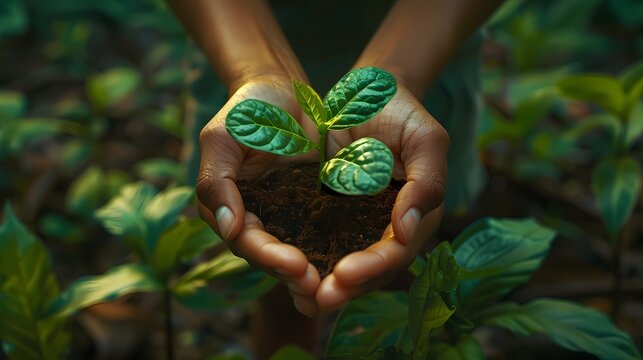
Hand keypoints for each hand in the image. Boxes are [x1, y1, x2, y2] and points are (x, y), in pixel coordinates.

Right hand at [196, 75, 320, 314]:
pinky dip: (336, 250)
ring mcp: (285, 217)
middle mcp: (255, 220)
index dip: (269, 258)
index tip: (296, 266)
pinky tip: (357, 261)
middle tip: (320, 287)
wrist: (284, 92)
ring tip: (340, 283)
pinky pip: (322, 234)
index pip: (246, 242)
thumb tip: (228, 230)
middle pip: (272, 258)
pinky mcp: (312, 209)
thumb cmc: (247, 110)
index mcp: (228, 209)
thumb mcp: (222, 137)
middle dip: (295, 275)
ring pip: (298, 253)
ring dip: (316, 271)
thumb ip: (217, 182)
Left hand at [313, 84, 449, 312]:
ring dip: (323, 283)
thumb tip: (409, 231)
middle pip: (370, 269)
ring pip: (344, 263)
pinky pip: (319, 242)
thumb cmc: (402, 112)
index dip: (374, 267)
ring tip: (301, 297)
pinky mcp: (331, 213)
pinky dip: (306, 258)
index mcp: (415, 215)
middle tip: (317, 299)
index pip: (397, 251)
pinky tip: (286, 270)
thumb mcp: (425, 139)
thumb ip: (427, 182)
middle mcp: (388, 227)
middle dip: (346, 287)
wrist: (367, 92)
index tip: (346, 274)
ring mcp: (359, 223)